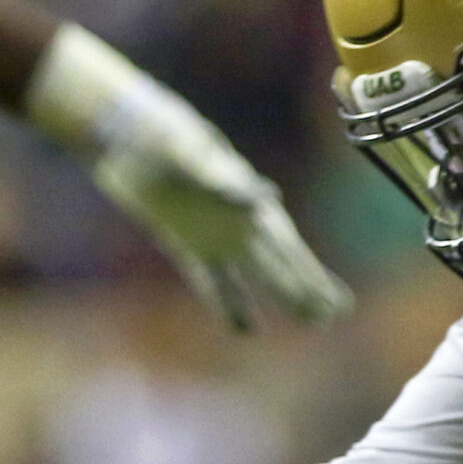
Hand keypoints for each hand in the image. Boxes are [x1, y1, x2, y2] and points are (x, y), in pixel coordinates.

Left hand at [27, 25, 351, 331]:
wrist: (125, 133)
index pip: (287, 249)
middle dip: (304, 291)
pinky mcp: (186, 243)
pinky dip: (228, 304)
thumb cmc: (161, 137)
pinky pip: (212, 281)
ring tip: (307, 321)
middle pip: (278, 265)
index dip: (311, 277)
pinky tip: (244, 330)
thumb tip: (265, 199)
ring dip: (279, 298)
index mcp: (248, 202)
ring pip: (254, 276)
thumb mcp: (189, 153)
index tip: (336, 301)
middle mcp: (238, 221)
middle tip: (331, 318)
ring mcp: (213, 234)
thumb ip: (223, 180)